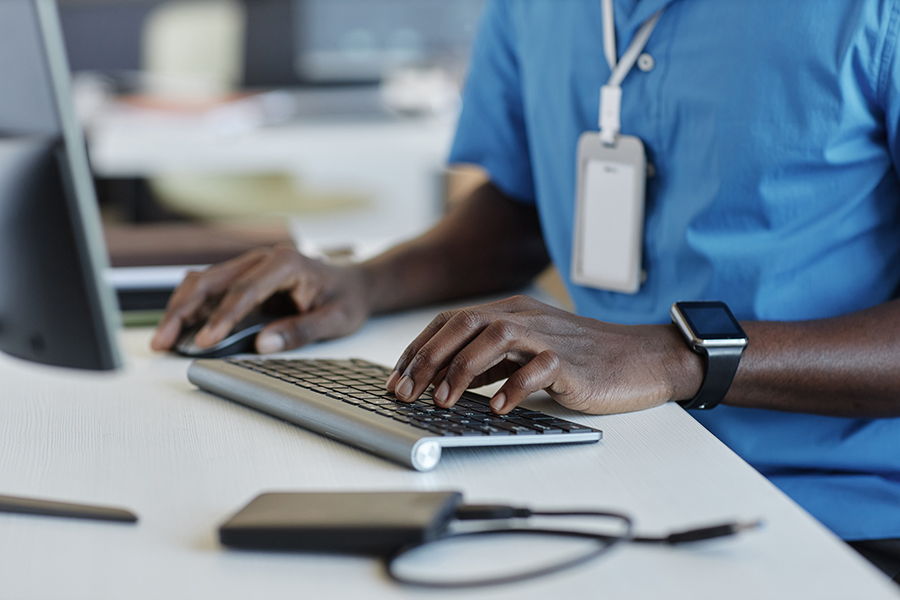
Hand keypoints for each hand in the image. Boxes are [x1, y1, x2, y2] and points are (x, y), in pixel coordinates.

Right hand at [150, 243, 371, 353]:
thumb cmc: (346, 298)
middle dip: (184, 311)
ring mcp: (250, 265)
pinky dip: (190, 308)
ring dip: (180, 309)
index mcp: (286, 262)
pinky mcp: (243, 278)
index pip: (245, 290)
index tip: (205, 340)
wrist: (354, 283)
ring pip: (203, 282)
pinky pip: (210, 290)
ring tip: (162, 339)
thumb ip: (301, 331)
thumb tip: (263, 345)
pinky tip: (177, 329)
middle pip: (212, 281)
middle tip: (164, 341)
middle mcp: (262, 258)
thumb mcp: (336, 319)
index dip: (222, 316)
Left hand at [385, 295, 702, 414]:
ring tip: (443, 402)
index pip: (451, 321)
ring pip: (493, 338)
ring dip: (462, 371)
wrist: (640, 359)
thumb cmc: (582, 359)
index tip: (396, 378)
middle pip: (463, 324)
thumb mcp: (527, 353)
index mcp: (509, 312)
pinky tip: (497, 409)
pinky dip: (513, 388)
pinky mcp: (571, 361)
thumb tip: (448, 380)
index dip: (419, 349)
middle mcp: (524, 317)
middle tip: (406, 393)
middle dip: (428, 359)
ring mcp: (547, 335)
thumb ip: (491, 361)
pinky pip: (537, 368)